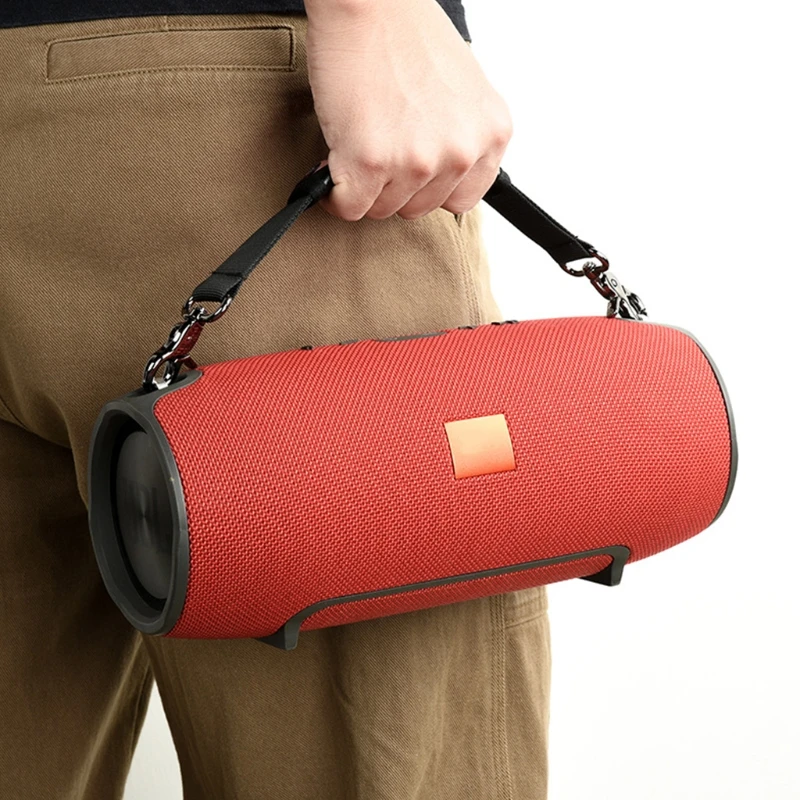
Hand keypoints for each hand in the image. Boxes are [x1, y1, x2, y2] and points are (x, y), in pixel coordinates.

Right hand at [304, 0, 512, 220]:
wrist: (370, 1)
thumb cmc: (407, 35)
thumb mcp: (462, 91)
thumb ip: (459, 137)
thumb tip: (437, 176)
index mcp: (490, 135)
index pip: (460, 201)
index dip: (427, 188)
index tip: (409, 171)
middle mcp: (461, 152)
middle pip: (418, 209)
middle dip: (393, 185)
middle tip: (378, 145)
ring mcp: (418, 161)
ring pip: (381, 209)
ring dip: (363, 185)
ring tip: (359, 140)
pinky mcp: (373, 162)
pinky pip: (348, 206)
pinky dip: (334, 194)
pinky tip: (333, 163)